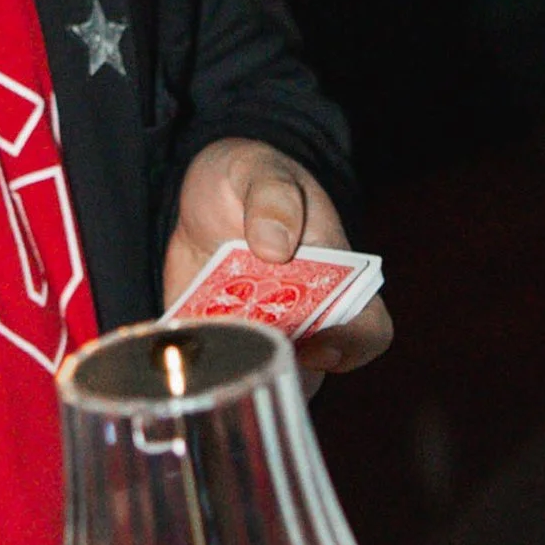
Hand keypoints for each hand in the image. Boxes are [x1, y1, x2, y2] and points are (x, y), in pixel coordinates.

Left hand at [163, 136, 391, 382]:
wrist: (203, 195)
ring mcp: (259, 334)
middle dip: (277, 358)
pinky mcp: (215, 341)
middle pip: (310, 366)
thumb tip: (275, 245)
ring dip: (233, 365)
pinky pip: (210, 369)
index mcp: (338, 280)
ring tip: (207, 336)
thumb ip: (272, 195)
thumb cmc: (249, 179)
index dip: (351, 346)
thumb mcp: (259, 169)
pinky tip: (176, 341)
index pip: (368, 331)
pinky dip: (194, 363)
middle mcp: (304, 317)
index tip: (316, 345)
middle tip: (242, 333)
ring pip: (259, 375)